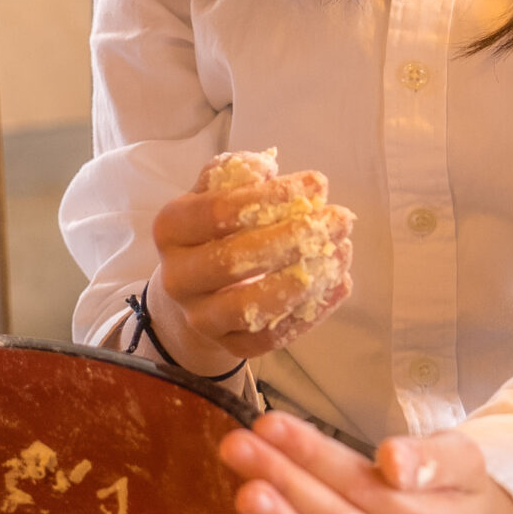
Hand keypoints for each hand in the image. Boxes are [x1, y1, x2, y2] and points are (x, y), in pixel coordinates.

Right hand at [150, 153, 354, 367]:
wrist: (196, 292)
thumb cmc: (214, 231)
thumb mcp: (215, 192)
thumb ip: (236, 173)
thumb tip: (265, 167)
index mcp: (171, 229)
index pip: (217, 212)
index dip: (270, 198)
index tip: (319, 185)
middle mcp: (178, 277)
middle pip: (233, 261)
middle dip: (294, 238)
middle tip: (340, 219)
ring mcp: (201, 318)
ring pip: (249, 307)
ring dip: (304, 278)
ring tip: (341, 252)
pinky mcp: (229, 346)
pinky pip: (271, 338)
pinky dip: (311, 312)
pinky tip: (340, 283)